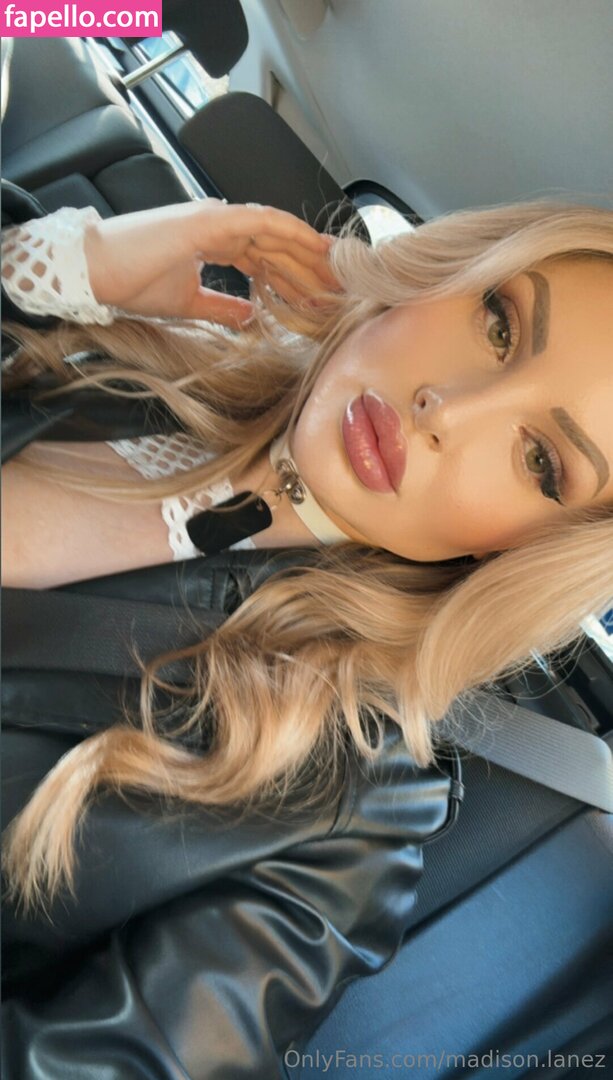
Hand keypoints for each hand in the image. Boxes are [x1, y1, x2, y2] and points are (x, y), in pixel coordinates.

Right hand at [83, 199, 339, 326]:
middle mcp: (220, 224)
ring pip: (276, 232)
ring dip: (309, 251)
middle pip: (278, 244)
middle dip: (311, 265)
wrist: (98, 273)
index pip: (265, 256)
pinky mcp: (210, 220)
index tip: (320, 294)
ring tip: (338, 268)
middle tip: (342, 285)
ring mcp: (216, 218)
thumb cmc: (133, 284)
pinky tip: (314, 243)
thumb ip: (222, 307)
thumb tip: (251, 315)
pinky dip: (290, 231)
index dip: (295, 274)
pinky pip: (260, 221)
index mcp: (214, 240)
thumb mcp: (188, 303)